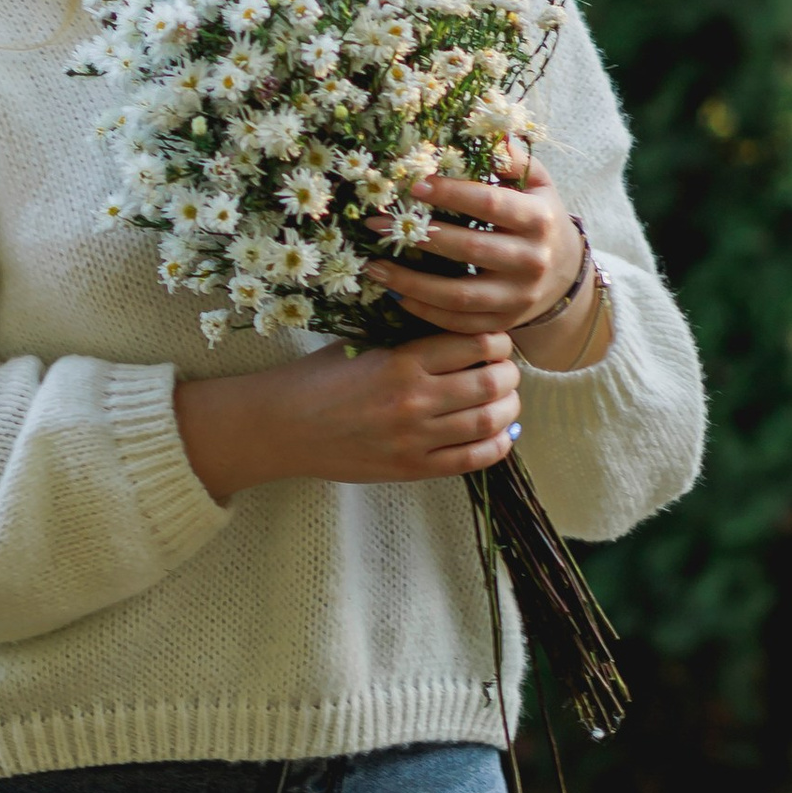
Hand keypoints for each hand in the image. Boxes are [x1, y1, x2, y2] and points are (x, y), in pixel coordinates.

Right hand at [175, 329, 520, 502]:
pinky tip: (498, 435)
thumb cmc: (320, 378)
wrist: (283, 427)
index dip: (498, 340)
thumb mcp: (364, 342)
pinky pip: (472, 460)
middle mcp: (415, 399)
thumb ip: (411, 336)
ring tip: (505, 401)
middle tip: (505, 370)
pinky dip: (496, 446)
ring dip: (508, 408)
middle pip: (493, 381)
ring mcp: (415, 438)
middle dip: (509, 373)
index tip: (494, 341)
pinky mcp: (411, 470)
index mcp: (403, 359)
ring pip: (489, 421)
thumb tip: (460, 322)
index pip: (479, 342)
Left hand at [366, 147, 576, 338]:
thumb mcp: (538, 186)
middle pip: (470, 250)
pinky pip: (458, 323)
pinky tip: (394, 293)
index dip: (451, 194)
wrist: (563, 275)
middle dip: (420, 236)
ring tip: (374, 266)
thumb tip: (493, 133)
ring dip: (411, 282)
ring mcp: (517, 298)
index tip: (413, 185)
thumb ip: (513, 161)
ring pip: (458, 295)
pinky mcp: (502, 323)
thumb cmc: (538, 220)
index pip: (490, 204)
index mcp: (538, 220)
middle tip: (378, 224)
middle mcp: (531, 261)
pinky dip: (424, 311)